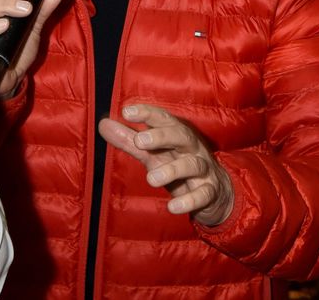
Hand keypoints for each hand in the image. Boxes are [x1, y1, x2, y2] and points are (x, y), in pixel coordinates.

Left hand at [98, 104, 233, 226]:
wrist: (215, 191)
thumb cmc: (177, 164)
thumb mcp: (153, 153)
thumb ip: (129, 140)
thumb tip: (103, 124)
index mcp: (176, 134)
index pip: (163, 118)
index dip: (147, 113)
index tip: (126, 111)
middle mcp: (191, 147)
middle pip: (180, 135)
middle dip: (161, 136)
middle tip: (140, 141)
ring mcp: (203, 169)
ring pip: (191, 165)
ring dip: (171, 170)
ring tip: (150, 178)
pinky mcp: (209, 191)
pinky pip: (202, 195)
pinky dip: (189, 200)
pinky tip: (173, 207)